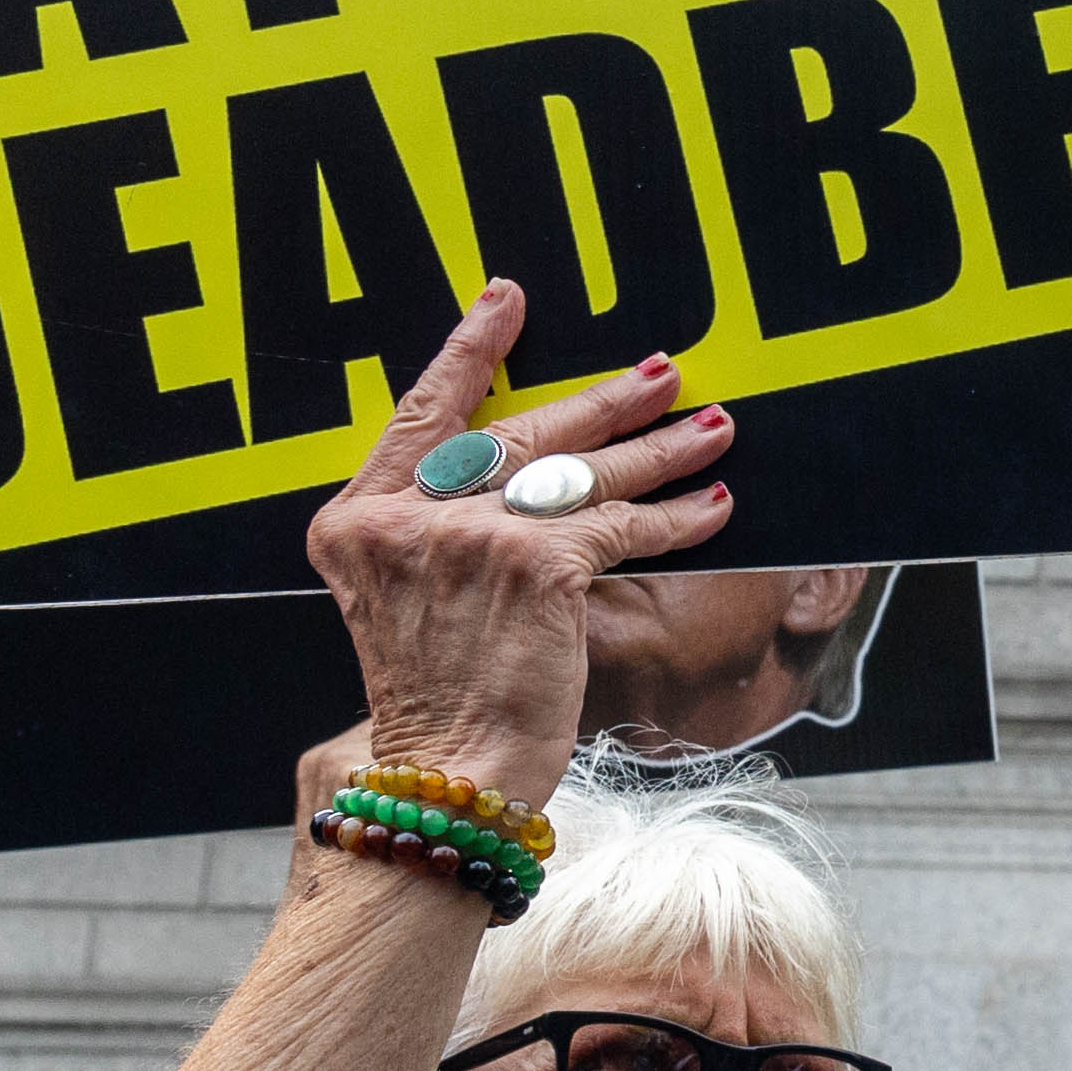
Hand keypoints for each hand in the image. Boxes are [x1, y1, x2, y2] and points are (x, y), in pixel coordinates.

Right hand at [303, 286, 736, 811]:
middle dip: (603, 402)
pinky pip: (620, 525)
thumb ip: (437, 535)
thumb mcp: (407, 601)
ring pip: (581, 474)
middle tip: (662, 374)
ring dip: (658, 449)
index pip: (422, 415)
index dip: (468, 353)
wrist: (453, 770)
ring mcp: (469, 535)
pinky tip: (713, 505)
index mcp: (358, 521)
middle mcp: (406, 518)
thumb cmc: (441, 700)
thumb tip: (520, 476)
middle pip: (519, 434)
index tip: (505, 300)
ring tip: (713, 425)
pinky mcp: (537, 563)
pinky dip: (674, 516)